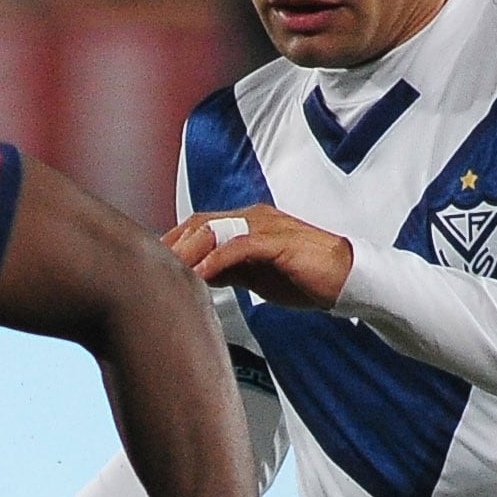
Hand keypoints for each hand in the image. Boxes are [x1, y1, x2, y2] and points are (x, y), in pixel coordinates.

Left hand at [164, 205, 356, 310]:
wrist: (348, 278)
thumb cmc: (306, 276)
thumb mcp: (257, 275)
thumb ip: (229, 271)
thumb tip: (200, 277)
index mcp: (246, 224)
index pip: (198, 226)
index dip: (173, 244)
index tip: (151, 267)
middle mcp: (252, 218)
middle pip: (198, 224)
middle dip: (171, 246)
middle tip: (148, 272)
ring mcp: (265, 227)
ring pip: (213, 230)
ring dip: (186, 252)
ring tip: (166, 275)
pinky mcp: (278, 241)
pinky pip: (238, 247)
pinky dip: (214, 261)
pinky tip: (198, 276)